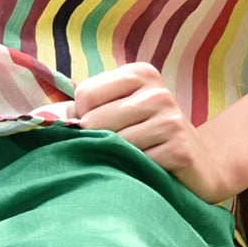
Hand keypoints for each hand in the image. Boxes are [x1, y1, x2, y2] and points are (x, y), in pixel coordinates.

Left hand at [73, 62, 236, 203]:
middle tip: (118, 150)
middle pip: (94, 120)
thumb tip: (44, 118)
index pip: (84, 94)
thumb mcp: (123, 111)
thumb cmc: (151, 136)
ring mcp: (171, 118)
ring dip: (117, 159)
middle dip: (97, 142)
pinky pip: (136, 163)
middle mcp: (156, 91)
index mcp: (140, 74)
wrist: (203, 163)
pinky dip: (135, 172)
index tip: (100, 129)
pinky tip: (148, 171)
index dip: (82, 119)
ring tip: (133, 160)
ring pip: (114, 144)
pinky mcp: (179, 148)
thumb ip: (87, 109)